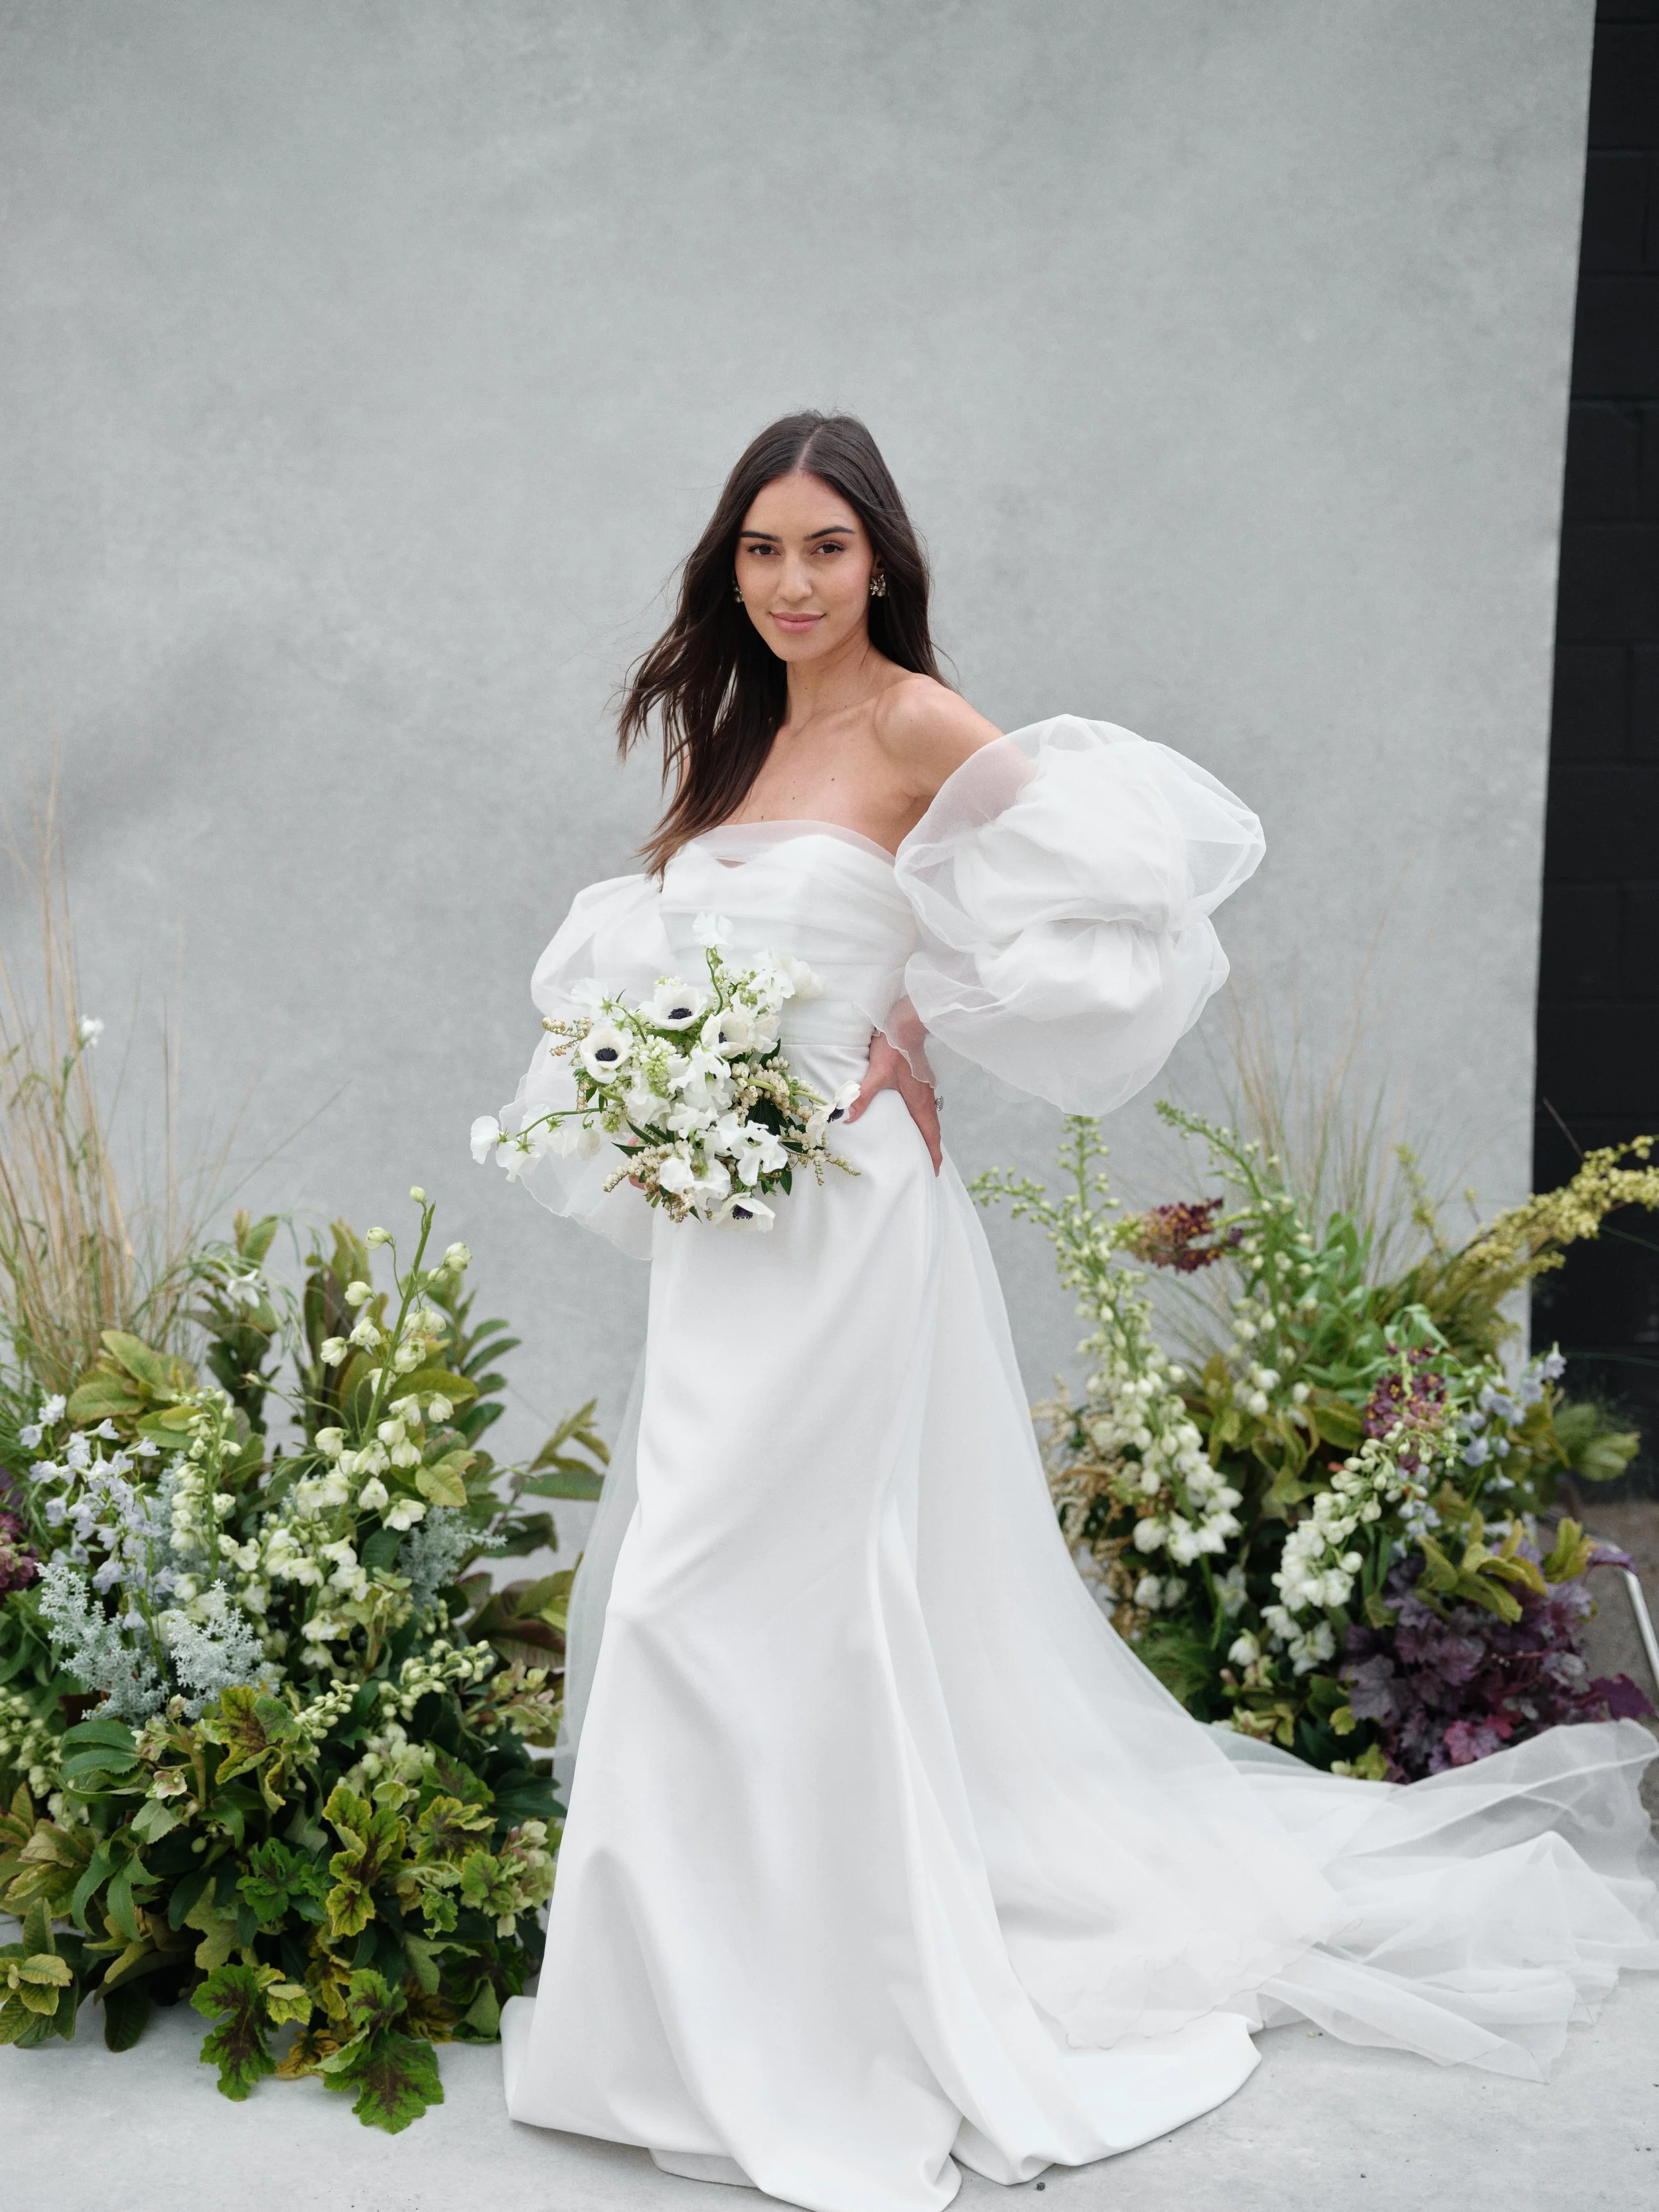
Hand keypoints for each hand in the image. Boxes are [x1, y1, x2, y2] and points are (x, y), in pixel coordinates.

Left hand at [844, 1033, 940, 1173]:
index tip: (935, 1171)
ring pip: (930, 1118)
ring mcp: (925, 1089)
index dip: (933, 1154)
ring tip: (924, 1148)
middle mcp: (926, 1098)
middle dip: (932, 1149)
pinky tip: (915, 1120)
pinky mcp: (921, 1081)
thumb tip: (848, 1118)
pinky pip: (926, 1108)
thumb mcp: (876, 1074)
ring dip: (929, 1134)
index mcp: (919, 1102)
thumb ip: (862, 1097)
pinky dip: (925, 1120)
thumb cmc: (893, 1048)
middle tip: (931, 1166)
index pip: (930, 1134)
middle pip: (933, 1130)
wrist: (906, 1025)